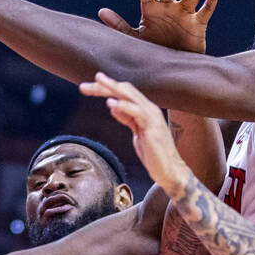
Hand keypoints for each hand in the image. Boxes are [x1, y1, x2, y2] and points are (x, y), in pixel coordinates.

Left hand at [79, 73, 187, 190]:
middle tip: (84, 86)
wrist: (170, 171)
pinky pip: (138, 112)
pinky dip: (124, 106)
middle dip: (104, 86)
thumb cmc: (154, 153)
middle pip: (125, 90)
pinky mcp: (152, 128)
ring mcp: (152, 117)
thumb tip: (113, 106)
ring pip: (130, 96)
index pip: (124, 93)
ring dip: (112, 88)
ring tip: (98, 82)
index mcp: (145, 109)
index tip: (88, 88)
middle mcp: (149, 109)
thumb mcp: (136, 132)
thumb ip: (127, 118)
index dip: (106, 89)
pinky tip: (111, 103)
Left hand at [98, 0, 216, 52]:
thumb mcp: (136, 38)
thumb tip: (101, 11)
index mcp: (151, 9)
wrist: (173, 65)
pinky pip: (206, 10)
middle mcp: (168, 7)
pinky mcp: (197, 24)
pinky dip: (210, 2)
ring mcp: (184, 14)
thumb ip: (119, 25)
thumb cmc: (155, 48)